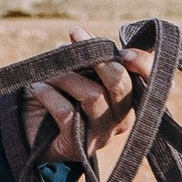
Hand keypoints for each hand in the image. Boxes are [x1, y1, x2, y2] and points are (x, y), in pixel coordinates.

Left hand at [21, 33, 152, 174]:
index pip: (150, 79)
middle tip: (76, 37)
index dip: (143, 63)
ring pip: (92, 96)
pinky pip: (66, 112)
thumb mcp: (76, 71)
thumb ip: (86, 55)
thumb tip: (80, 36)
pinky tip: (37, 87)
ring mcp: (102, 134)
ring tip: (46, 73)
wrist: (31, 129)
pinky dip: (47, 93)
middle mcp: (122, 118)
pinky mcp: (79, 146)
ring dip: (65, 77)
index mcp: (128, 97)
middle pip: (122, 86)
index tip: (122, 52)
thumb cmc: (60, 94)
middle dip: (100, 60)